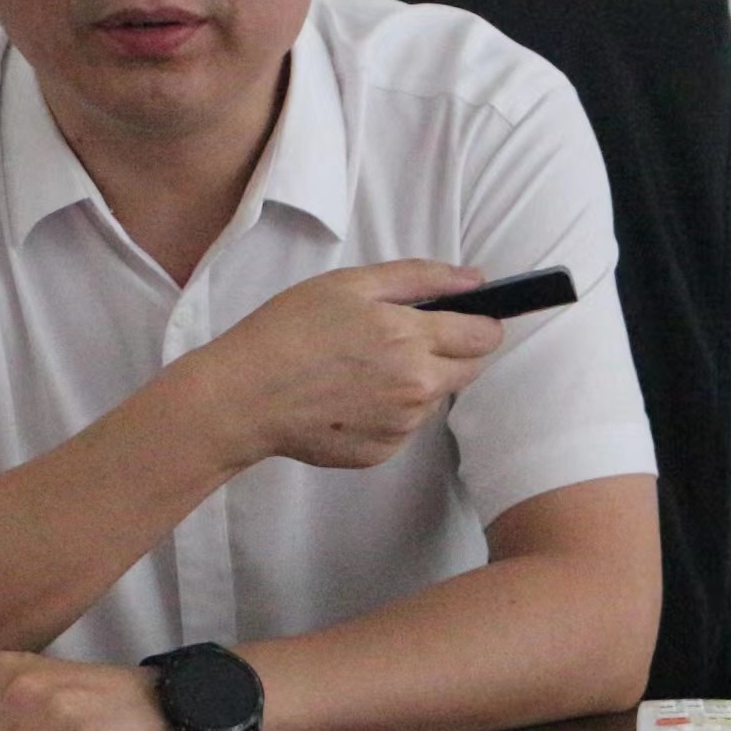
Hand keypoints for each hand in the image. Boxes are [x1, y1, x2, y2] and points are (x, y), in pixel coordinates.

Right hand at [198, 260, 502, 469]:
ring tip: (362, 368)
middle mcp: (417, 388)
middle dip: (451, 350)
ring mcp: (401, 426)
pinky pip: (404, 425)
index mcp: (412, 339)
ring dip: (417, 380)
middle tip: (401, 338)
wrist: (245, 396)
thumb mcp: (350, 285)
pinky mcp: (382, 452)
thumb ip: (421, 277)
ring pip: (434, 397)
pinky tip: (349, 396)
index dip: (479, 321)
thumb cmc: (289, 331)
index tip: (461, 316)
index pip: (485, 334)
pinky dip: (389, 409)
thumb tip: (477, 279)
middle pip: (471, 368)